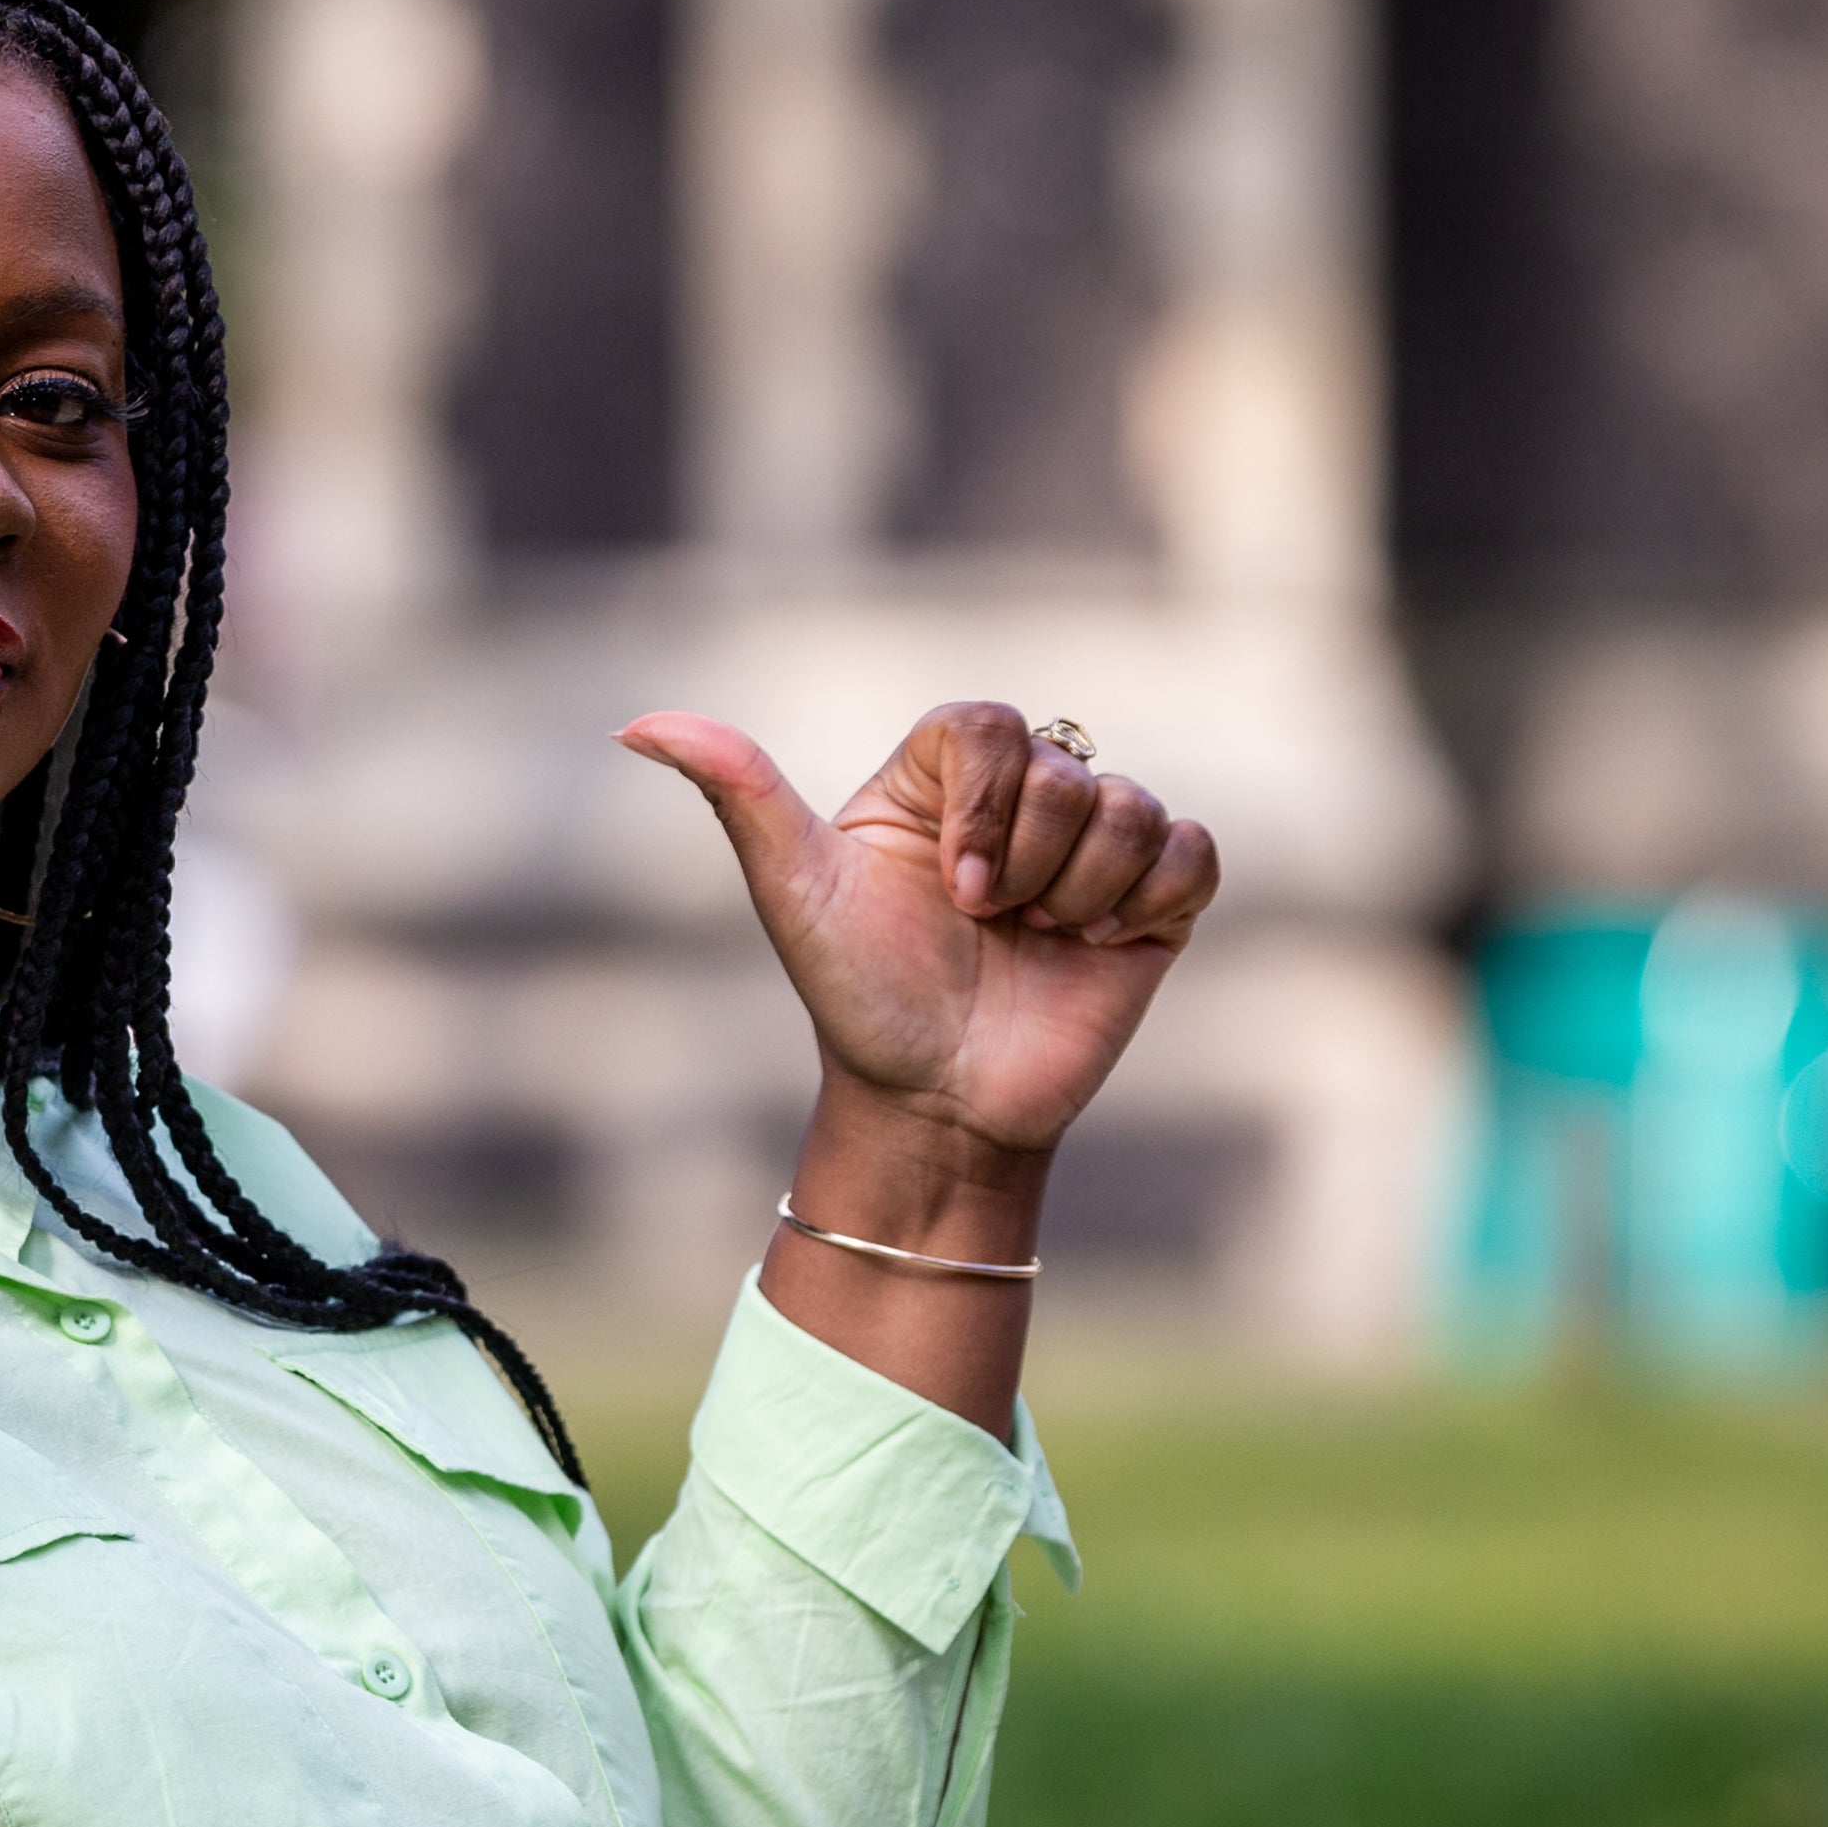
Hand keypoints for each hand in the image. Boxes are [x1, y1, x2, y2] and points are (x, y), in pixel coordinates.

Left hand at [619, 701, 1217, 1159]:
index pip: (989, 724)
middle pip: (1066, 768)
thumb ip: (736, 791)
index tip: (951, 888)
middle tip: (988, 927)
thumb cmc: (859, 997)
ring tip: (1036, 944)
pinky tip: (1096, 948)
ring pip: (1131, 808)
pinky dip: (1149, 901)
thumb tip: (636, 722)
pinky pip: (1192, 852)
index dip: (982, 806)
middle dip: (1025, 864)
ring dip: (1081, 893)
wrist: (936, 1104)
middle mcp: (1018, 804)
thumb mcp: (793, 891)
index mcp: (937, 782)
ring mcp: (1091, 850)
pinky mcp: (1153, 904)